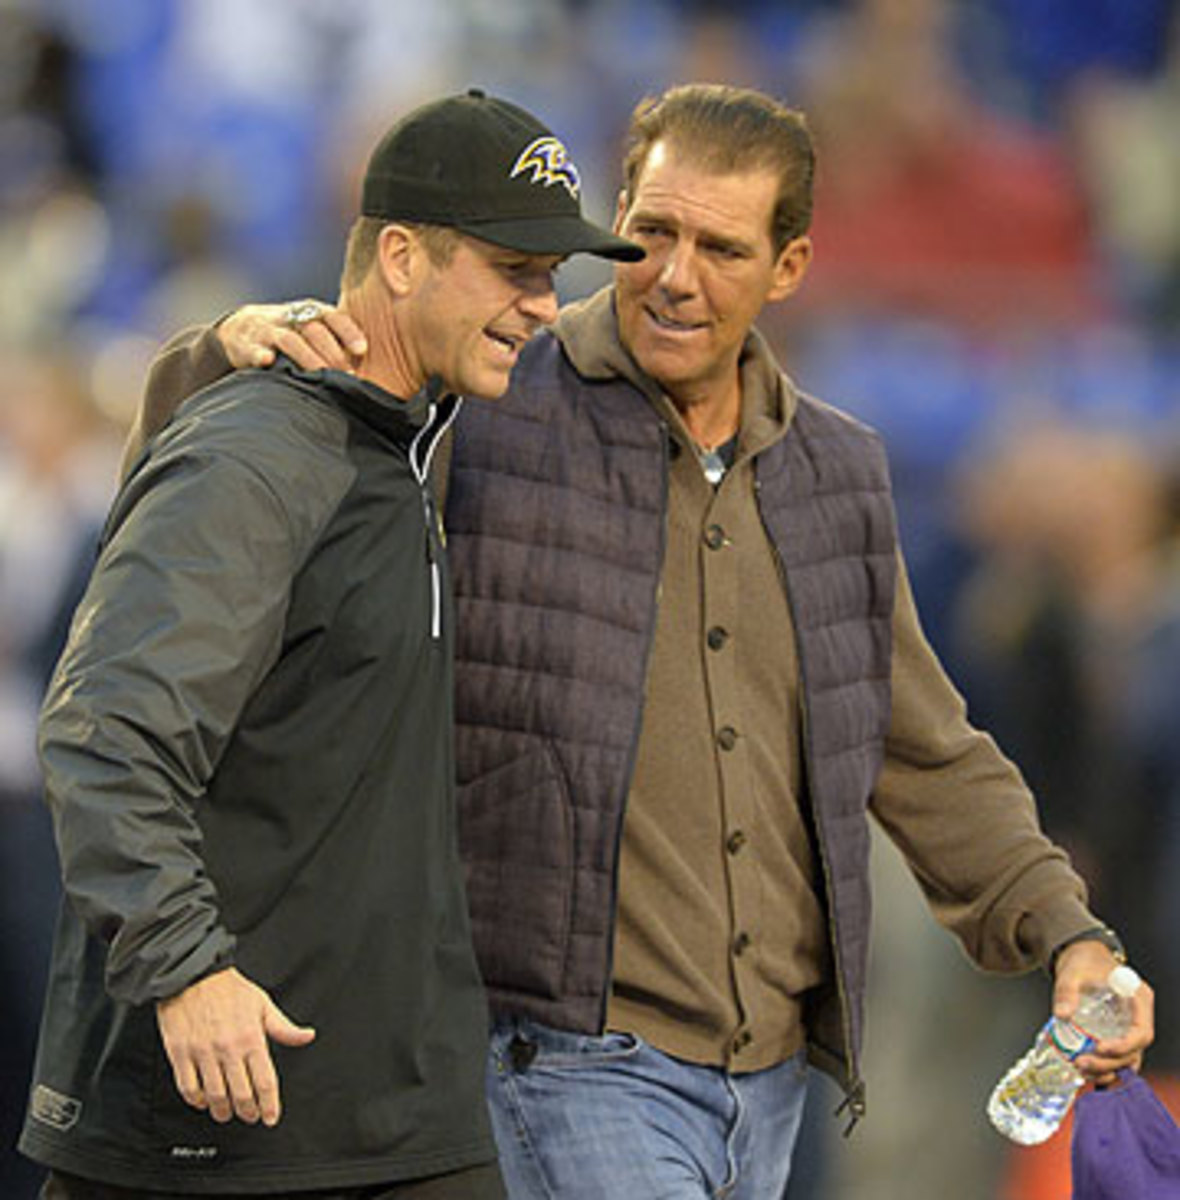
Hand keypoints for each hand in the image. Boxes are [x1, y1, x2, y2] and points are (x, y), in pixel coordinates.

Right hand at [156, 967, 315, 1126]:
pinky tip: (203, 1101)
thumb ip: (284, 1027)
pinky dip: (197, 1100)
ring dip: (223, 1111)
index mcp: (251, 1037)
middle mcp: (228, 1048)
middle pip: (241, 1094)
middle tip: (250, 1116)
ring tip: (228, 1113)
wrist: (194, 975)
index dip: (270, 1105)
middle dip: (248, 1111)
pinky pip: (188, 1088)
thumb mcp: (263, 1004)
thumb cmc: (228, 989)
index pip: (265, 1081)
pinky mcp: (180, 1054)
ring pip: (215, 1096)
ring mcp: (203, 1053)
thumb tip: (307, 1036)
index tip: (270, 1117)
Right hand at [218, 301, 367, 372]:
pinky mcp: (247, 345)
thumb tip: (378, 365)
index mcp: (310, 312)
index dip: (348, 331)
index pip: (332, 317)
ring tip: (322, 377)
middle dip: (332, 353)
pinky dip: (261, 355)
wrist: (240, 329)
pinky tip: (269, 362)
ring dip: (308, 359)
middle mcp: (290, 317)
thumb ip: (338, 341)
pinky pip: (254, 349)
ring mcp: (268, 330)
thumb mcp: (313, 329)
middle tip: (348, 376)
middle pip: (314, 330)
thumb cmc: (290, 334)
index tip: (362, 350)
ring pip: (290, 341)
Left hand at [1052, 940, 1153, 1085]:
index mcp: (1138, 999)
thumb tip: (1062, 1015)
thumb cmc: (1084, 961)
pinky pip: (1117, 1058)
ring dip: (1106, 1070)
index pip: (1142, 1032)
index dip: (1124, 1045)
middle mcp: (1138, 1017)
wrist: (1082, 957)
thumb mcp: (1072, 972)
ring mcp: (1128, 1028)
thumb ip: (1066, 992)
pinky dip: (1104, 1068)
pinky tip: (1086, 1073)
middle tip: (1081, 1063)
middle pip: (1134, 1051)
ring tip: (1081, 1070)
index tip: (1099, 1048)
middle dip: (1109, 1062)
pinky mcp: (1116, 1035)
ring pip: (1127, 1059)